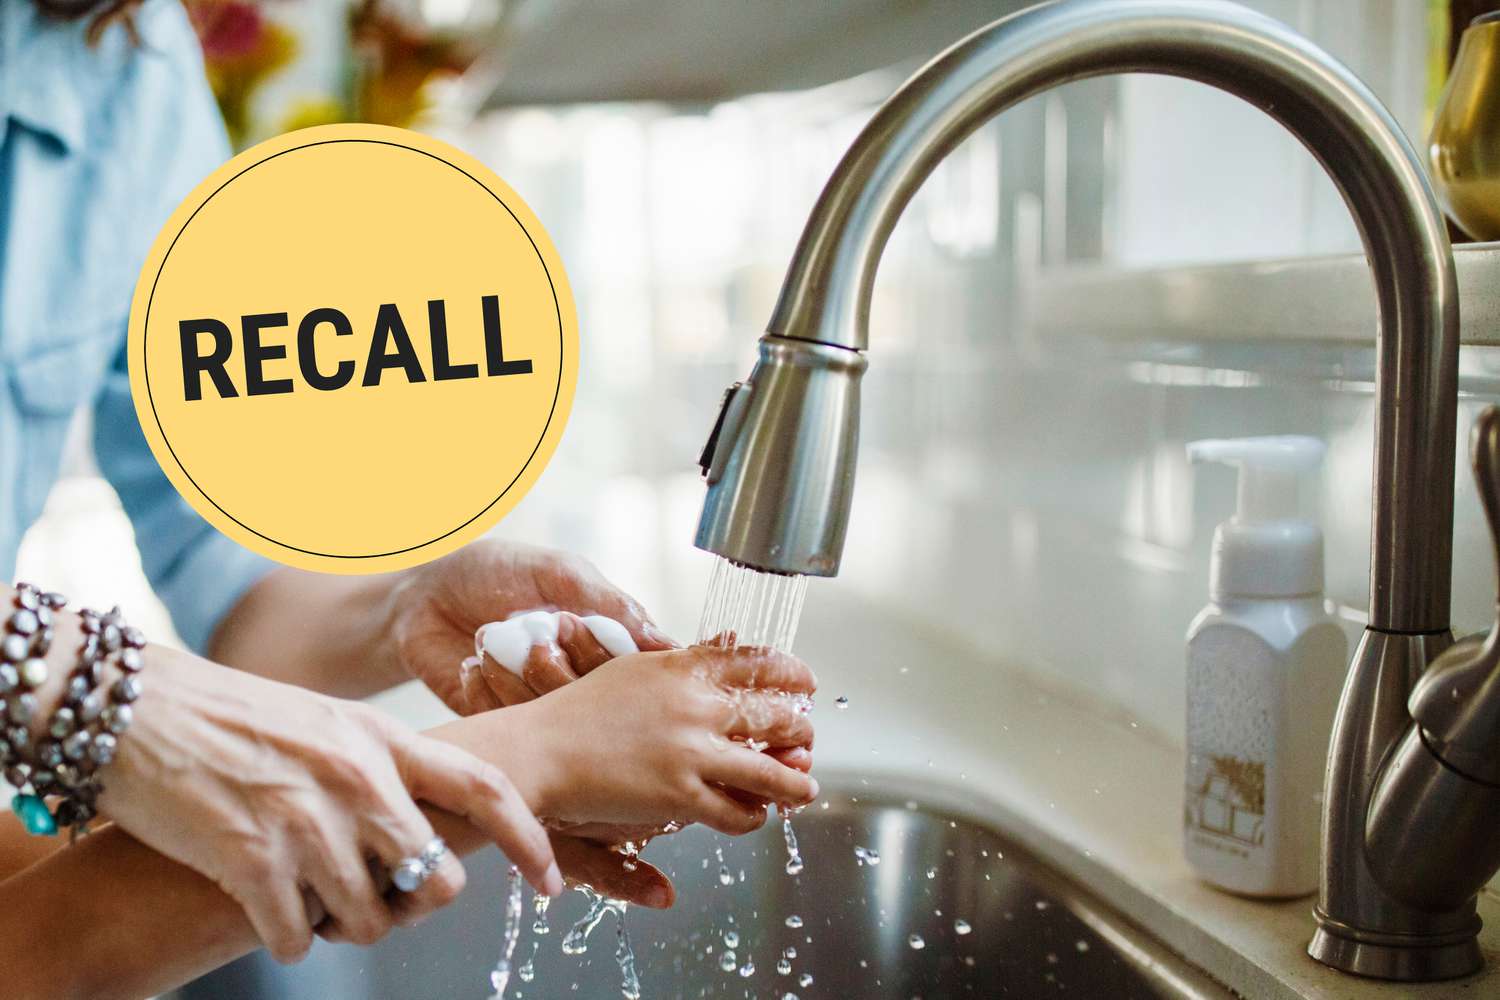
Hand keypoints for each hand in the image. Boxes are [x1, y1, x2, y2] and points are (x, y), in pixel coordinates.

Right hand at [94, 642, 561, 962]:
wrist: (136, 708)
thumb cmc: (232, 717)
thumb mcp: (326, 723)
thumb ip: (378, 766)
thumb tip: (419, 831)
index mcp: (382, 737)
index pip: (485, 788)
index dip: (529, 838)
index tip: (551, 880)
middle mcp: (358, 778)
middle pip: (435, 879)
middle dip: (412, 905)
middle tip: (375, 899)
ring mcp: (307, 819)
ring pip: (370, 919)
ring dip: (343, 926)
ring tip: (310, 897)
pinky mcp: (252, 858)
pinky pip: (299, 938)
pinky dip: (289, 938)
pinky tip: (268, 911)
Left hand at [389, 540, 675, 713]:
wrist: (421, 595)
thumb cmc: (494, 573)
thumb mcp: (557, 572)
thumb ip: (609, 602)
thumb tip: (664, 643)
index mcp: (604, 645)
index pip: (638, 674)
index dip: (614, 661)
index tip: (576, 628)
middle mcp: (578, 681)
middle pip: (599, 706)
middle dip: (561, 667)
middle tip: (536, 633)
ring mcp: (539, 708)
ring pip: (551, 718)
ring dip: (516, 674)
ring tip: (490, 636)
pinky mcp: (500, 727)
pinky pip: (508, 726)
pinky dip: (487, 691)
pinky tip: (472, 663)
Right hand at [446, 645, 818, 836]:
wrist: (540, 749)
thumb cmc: (580, 709)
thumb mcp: (637, 667)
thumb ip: (684, 661)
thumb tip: (729, 645)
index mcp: (683, 667)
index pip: (757, 662)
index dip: (791, 672)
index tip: (806, 681)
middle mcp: (694, 705)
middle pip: (774, 715)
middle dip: (801, 729)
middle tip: (808, 735)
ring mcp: (689, 751)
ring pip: (769, 770)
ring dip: (795, 781)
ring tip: (805, 786)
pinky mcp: (679, 795)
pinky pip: (736, 811)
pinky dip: (754, 815)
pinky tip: (756, 814)